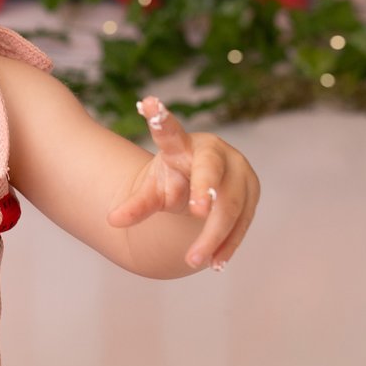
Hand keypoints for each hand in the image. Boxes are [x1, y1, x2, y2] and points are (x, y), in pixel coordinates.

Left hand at [105, 95, 258, 270]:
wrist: (201, 186)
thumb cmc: (173, 181)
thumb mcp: (152, 191)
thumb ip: (135, 205)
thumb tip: (112, 220)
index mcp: (185, 144)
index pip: (170, 131)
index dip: (160, 119)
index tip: (147, 103)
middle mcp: (216, 152)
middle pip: (212, 177)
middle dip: (204, 198)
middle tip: (194, 217)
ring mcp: (240, 170)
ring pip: (232, 205)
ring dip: (215, 235)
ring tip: (194, 260)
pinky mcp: (252, 191)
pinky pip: (243, 221)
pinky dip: (229, 243)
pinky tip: (216, 263)